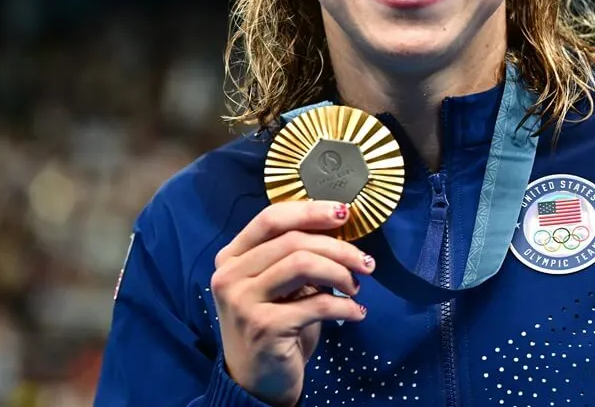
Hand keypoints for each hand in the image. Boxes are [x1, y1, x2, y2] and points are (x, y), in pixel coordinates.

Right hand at [211, 201, 373, 406]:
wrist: (257, 383)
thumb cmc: (275, 326)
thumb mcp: (278, 285)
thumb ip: (293, 254)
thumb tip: (337, 225)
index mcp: (231, 257)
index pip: (271, 218)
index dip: (310, 210)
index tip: (344, 213)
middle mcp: (229, 276)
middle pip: (294, 240)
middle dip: (339, 247)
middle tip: (365, 262)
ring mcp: (243, 301)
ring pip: (304, 264)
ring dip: (341, 273)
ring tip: (355, 287)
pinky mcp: (263, 327)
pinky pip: (316, 304)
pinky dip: (345, 306)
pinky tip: (356, 312)